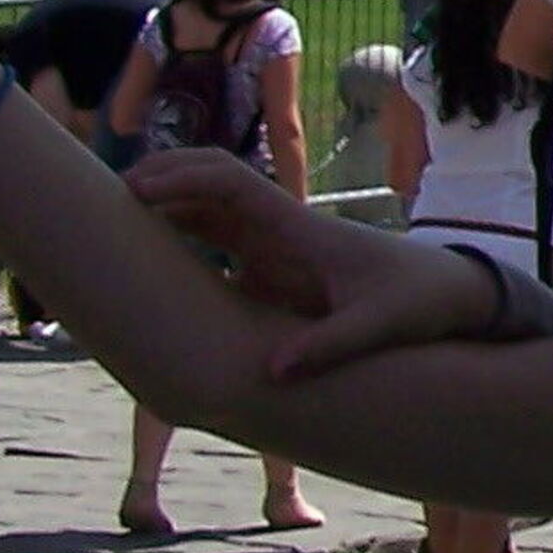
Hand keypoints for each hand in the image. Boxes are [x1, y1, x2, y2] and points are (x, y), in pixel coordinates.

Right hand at [125, 158, 500, 378]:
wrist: (449, 291)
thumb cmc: (418, 300)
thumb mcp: (379, 326)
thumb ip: (329, 347)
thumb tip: (273, 373)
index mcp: (300, 227)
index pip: (231, 183)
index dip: (182, 179)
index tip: (137, 191)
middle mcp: (281, 226)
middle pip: (208, 183)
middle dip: (160, 180)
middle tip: (103, 198)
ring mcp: (275, 243)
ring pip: (207, 210)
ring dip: (164, 207)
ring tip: (108, 222)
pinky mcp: (274, 265)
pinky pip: (217, 241)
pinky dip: (180, 236)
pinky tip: (145, 254)